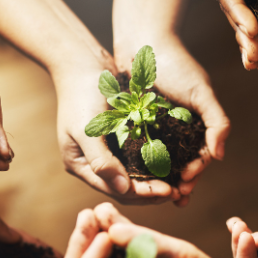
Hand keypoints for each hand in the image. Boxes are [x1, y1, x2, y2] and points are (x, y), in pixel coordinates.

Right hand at [54, 50, 190, 205]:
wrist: (82, 62)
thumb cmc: (81, 94)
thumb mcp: (87, 129)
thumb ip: (101, 161)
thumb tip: (123, 189)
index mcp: (79, 165)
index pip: (115, 190)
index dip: (143, 194)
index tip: (168, 191)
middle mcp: (92, 162)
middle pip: (125, 187)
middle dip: (151, 192)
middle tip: (178, 191)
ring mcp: (105, 150)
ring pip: (133, 175)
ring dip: (154, 180)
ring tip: (179, 182)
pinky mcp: (117, 137)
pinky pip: (137, 157)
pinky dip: (153, 162)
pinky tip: (172, 163)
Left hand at [114, 37, 230, 206]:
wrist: (142, 40)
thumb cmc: (176, 63)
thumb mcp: (201, 92)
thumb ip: (217, 122)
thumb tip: (219, 155)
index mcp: (199, 122)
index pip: (202, 156)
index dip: (196, 173)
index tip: (185, 183)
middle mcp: (180, 127)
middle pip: (182, 163)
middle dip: (179, 182)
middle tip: (172, 197)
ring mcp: (158, 126)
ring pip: (161, 161)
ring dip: (160, 179)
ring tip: (155, 194)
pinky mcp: (136, 122)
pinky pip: (139, 149)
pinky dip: (140, 165)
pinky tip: (134, 177)